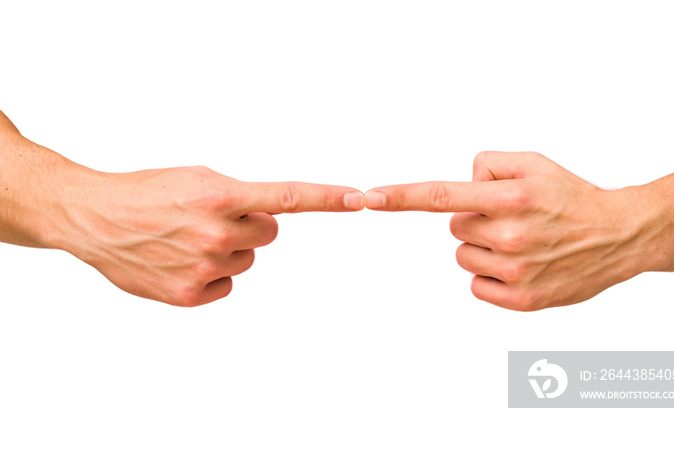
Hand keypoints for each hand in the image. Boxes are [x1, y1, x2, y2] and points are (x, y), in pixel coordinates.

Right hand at [50, 166, 364, 306]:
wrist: (94, 217)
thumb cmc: (146, 192)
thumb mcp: (196, 178)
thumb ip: (238, 196)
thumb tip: (270, 216)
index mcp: (221, 197)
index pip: (289, 198)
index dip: (329, 198)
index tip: (361, 198)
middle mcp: (217, 233)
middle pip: (268, 233)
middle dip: (250, 224)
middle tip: (212, 217)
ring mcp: (203, 267)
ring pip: (245, 259)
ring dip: (226, 249)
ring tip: (187, 238)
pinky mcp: (190, 295)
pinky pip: (226, 285)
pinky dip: (211, 275)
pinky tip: (181, 261)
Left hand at [365, 151, 668, 310]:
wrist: (619, 236)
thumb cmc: (572, 197)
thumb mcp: (535, 163)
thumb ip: (490, 165)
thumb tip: (462, 186)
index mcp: (511, 198)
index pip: (442, 196)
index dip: (400, 197)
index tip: (368, 198)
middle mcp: (510, 235)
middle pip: (454, 227)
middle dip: (474, 219)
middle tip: (512, 218)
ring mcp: (516, 270)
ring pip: (464, 256)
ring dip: (483, 247)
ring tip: (521, 240)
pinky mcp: (523, 299)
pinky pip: (478, 285)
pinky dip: (491, 274)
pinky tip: (520, 264)